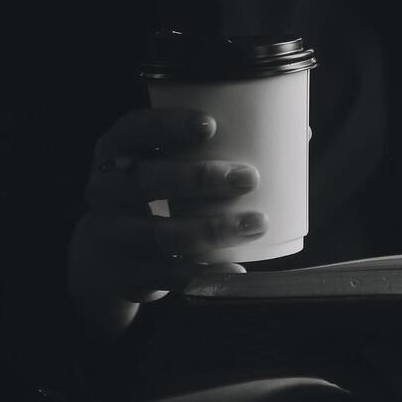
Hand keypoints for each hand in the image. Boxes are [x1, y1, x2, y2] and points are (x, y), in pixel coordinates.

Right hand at [68, 108, 265, 332]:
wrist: (104, 256)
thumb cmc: (153, 195)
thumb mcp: (164, 167)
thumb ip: (214, 149)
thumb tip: (298, 132)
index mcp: (115, 152)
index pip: (133, 130)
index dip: (167, 125)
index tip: (211, 125)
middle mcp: (103, 190)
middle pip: (145, 180)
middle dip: (198, 178)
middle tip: (248, 177)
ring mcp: (109, 234)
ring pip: (159, 233)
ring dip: (211, 229)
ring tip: (256, 222)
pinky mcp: (123, 273)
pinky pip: (165, 276)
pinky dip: (204, 274)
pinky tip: (235, 269)